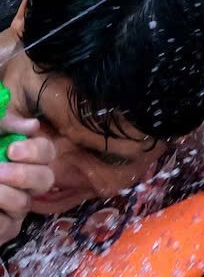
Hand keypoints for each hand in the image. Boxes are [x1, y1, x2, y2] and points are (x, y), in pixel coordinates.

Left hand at [0, 86, 56, 244]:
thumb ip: (8, 125)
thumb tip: (34, 126)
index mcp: (26, 161)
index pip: (47, 153)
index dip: (35, 152)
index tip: (12, 150)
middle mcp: (28, 184)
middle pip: (46, 179)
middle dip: (23, 175)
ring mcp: (18, 208)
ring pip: (24, 203)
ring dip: (2, 195)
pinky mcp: (7, 229)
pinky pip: (6, 226)